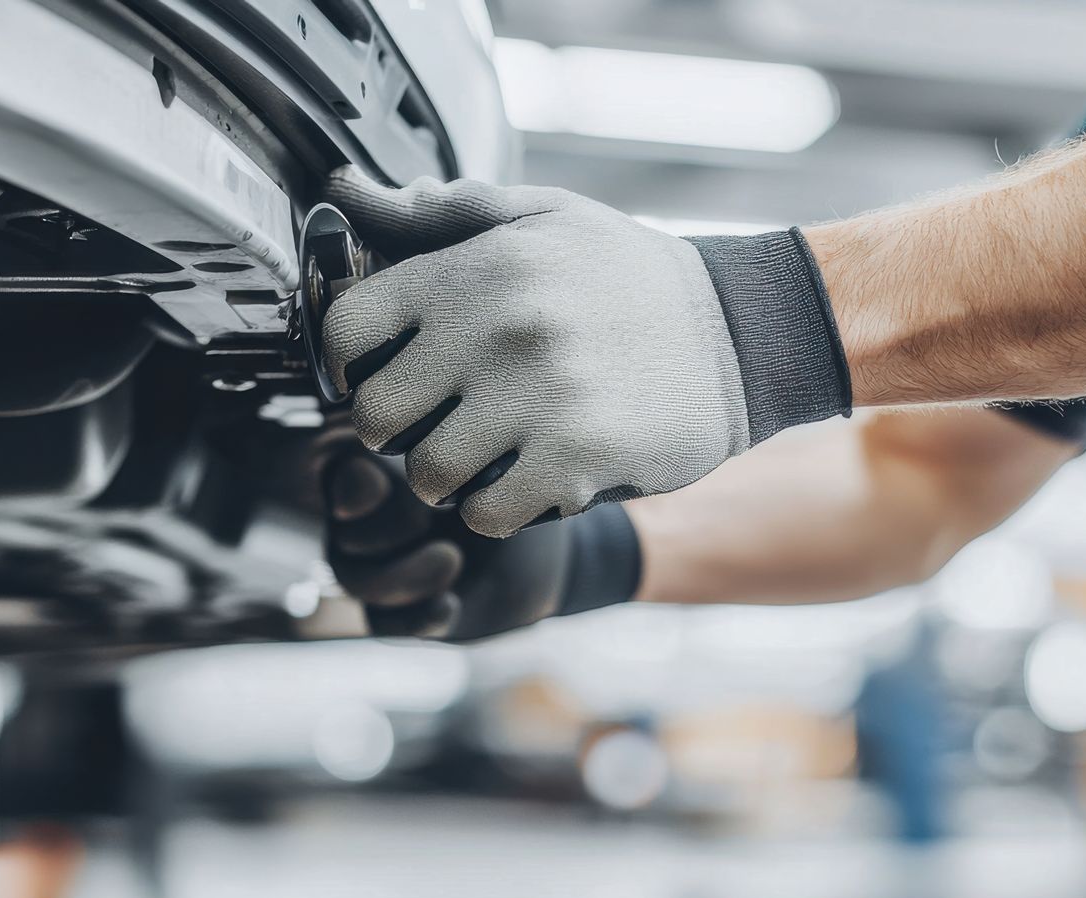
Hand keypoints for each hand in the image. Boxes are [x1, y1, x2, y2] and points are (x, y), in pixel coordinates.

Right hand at [318, 433, 640, 639]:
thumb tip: (395, 455)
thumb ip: (446, 455)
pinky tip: (449, 605)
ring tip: (452, 560)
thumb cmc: (518, 486)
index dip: (355, 487)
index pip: (335, 474)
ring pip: (352, 578)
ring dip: (402, 576)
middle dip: (388, 528)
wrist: (551, 550)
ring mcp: (378, 565)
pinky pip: (379, 622)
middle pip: (343, 530)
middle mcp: (368, 516)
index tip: (384, 484)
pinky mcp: (398, 610)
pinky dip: (414, 617)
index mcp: (378, 463)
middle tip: (434, 517)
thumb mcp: (488, 462)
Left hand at [319, 169, 850, 536]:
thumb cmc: (632, 278)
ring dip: (441, 478)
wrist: (739, 333)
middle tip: (423, 427)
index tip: (365, 376)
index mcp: (480, 267)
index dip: (345, 363)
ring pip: (427, 472)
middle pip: (376, 413)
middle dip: (391, 431)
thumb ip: (449, 213)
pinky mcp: (577, 457)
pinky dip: (493, 509)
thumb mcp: (547, 217)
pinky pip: (487, 511)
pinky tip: (518, 483)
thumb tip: (354, 197)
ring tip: (473, 460)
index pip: (348, 326)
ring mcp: (538, 396)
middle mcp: (501, 328)